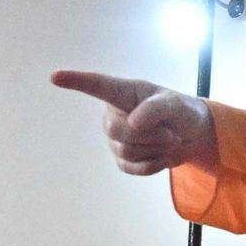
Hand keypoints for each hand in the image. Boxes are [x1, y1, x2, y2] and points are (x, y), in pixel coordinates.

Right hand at [52, 70, 215, 176]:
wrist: (191, 136)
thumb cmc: (181, 112)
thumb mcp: (176, 105)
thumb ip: (156, 109)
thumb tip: (133, 123)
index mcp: (123, 92)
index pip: (97, 86)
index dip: (76, 81)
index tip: (55, 77)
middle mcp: (113, 114)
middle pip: (117, 132)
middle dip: (150, 136)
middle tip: (171, 133)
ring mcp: (116, 138)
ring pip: (126, 152)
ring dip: (155, 149)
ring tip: (169, 140)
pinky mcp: (123, 159)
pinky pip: (132, 168)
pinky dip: (154, 165)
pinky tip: (163, 157)